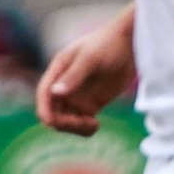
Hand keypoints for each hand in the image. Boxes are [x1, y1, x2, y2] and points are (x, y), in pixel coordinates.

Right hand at [35, 17, 134, 135]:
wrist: (129, 44)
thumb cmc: (107, 44)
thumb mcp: (90, 58)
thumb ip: (74, 76)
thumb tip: (55, 93)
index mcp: (58, 71)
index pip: (44, 94)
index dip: (44, 109)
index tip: (51, 122)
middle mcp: (64, 85)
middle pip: (53, 112)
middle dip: (63, 122)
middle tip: (85, 122)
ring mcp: (77, 96)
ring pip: (67, 120)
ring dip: (75, 128)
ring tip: (93, 124)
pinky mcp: (92, 104)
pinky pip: (82, 122)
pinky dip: (86, 128)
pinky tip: (96, 124)